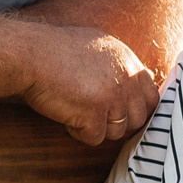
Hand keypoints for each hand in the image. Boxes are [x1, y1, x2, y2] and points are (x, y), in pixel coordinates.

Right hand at [19, 24, 159, 145]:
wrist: (31, 54)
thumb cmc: (56, 49)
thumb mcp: (97, 44)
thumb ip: (121, 63)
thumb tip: (143, 76)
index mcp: (129, 62)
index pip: (152, 97)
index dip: (136, 110)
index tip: (118, 113)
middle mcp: (126, 79)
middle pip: (138, 119)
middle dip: (117, 123)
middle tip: (93, 115)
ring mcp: (113, 97)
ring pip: (116, 132)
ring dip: (96, 127)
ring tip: (75, 109)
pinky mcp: (95, 114)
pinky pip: (94, 138)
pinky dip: (78, 132)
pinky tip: (65, 114)